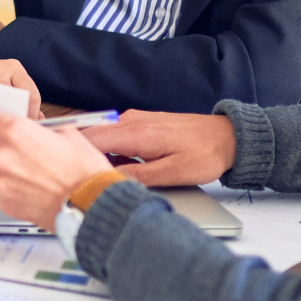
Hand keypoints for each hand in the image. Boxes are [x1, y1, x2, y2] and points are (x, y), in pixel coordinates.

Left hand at [0, 100, 114, 230]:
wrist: (93, 207)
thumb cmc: (85, 170)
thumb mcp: (68, 133)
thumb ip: (40, 126)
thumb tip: (31, 125)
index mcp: (15, 132)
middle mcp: (1, 155)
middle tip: (16, 144)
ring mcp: (0, 181)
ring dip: (7, 165)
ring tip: (37, 172)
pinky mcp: (5, 202)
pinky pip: (3, 188)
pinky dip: (14, 186)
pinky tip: (36, 188)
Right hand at [80, 111, 237, 186]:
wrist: (227, 137)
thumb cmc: (205, 154)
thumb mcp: (172, 173)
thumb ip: (137, 177)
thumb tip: (108, 180)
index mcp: (135, 133)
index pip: (89, 140)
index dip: (76, 157)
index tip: (73, 175)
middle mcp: (130, 121)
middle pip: (89, 136)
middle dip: (83, 157)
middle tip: (87, 180)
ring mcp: (133, 120)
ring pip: (100, 136)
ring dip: (98, 155)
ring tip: (109, 176)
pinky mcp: (139, 123)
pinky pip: (113, 135)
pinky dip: (111, 151)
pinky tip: (123, 166)